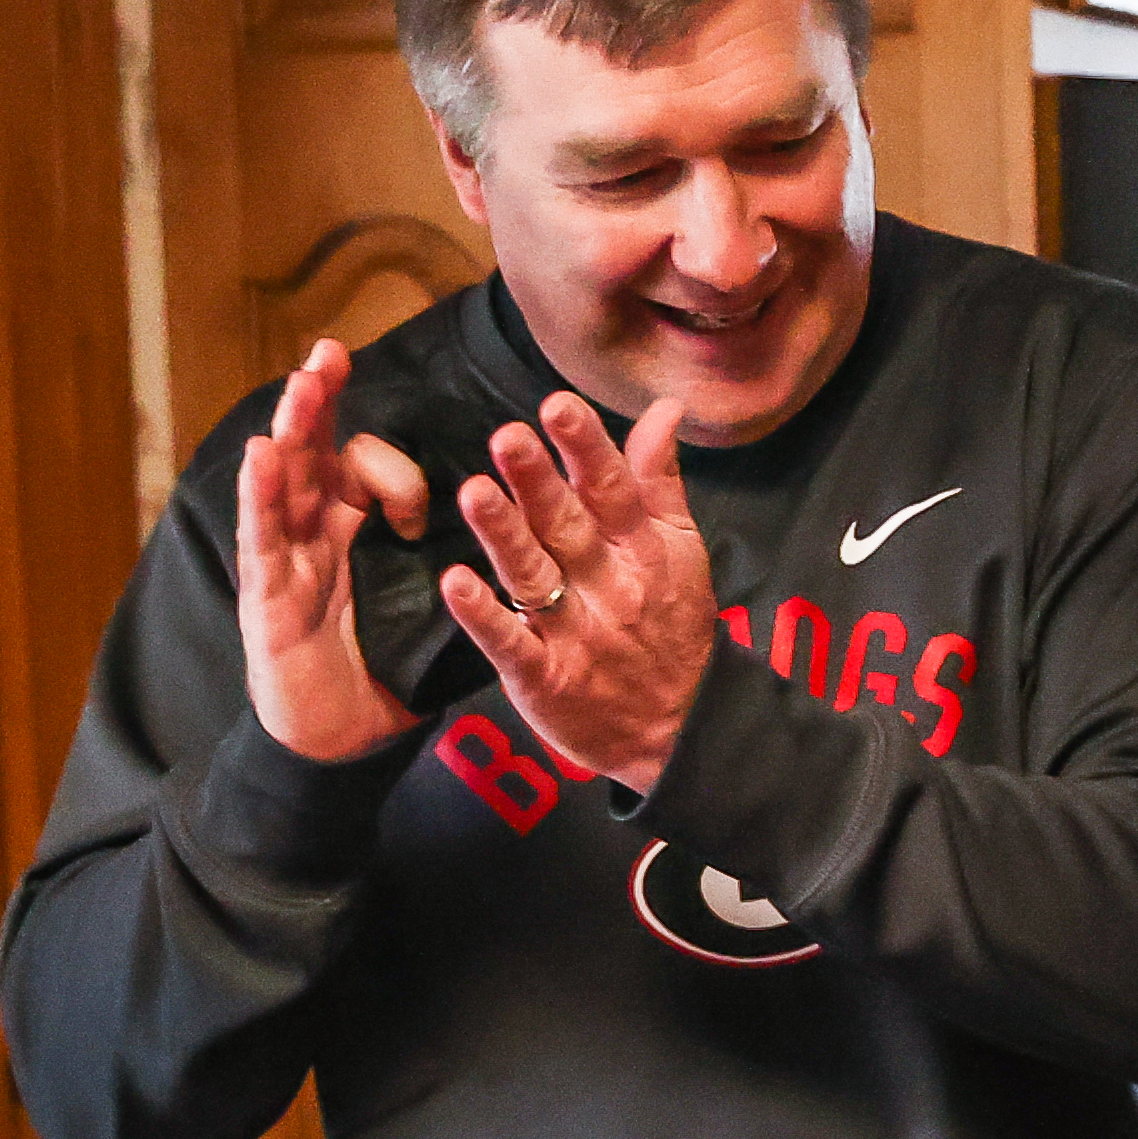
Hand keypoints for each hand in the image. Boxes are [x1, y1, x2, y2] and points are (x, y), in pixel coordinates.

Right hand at [234, 336, 432, 765]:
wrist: (343, 738)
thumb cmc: (386, 667)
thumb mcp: (435, 602)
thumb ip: (462, 558)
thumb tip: (523, 529)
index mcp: (355, 530)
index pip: (364, 470)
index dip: (389, 465)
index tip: (421, 502)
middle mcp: (315, 532)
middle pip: (316, 453)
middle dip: (321, 401)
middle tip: (330, 351)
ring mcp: (285, 557)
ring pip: (286, 480)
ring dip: (293, 428)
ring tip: (303, 382)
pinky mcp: (265, 593)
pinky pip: (261, 536)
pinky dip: (259, 493)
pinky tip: (261, 455)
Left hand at [443, 391, 717, 797]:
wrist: (680, 732)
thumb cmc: (673, 628)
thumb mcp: (681, 551)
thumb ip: (660, 480)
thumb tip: (663, 409)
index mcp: (642, 552)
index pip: (614, 492)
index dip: (586, 449)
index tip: (558, 407)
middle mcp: (609, 589)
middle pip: (569, 529)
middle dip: (538, 484)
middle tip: (507, 437)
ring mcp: (575, 636)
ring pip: (535, 578)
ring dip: (504, 536)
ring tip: (474, 493)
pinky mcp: (545, 679)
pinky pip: (511, 645)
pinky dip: (484, 617)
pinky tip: (456, 584)